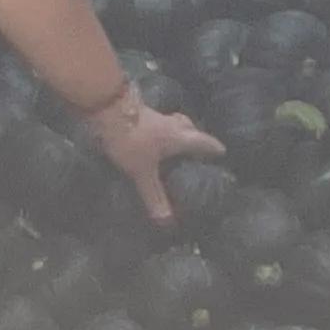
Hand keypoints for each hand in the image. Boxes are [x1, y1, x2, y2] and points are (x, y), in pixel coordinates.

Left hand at [82, 89, 221, 222]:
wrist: (107, 108)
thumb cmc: (131, 140)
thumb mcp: (142, 172)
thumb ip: (154, 195)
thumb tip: (167, 221)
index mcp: (180, 137)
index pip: (204, 142)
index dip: (214, 148)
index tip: (223, 152)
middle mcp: (172, 124)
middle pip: (190, 128)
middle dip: (196, 138)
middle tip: (199, 148)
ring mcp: (156, 116)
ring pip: (175, 123)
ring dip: (179, 131)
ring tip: (177, 143)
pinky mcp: (141, 113)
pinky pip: (158, 123)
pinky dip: (161, 131)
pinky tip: (153, 137)